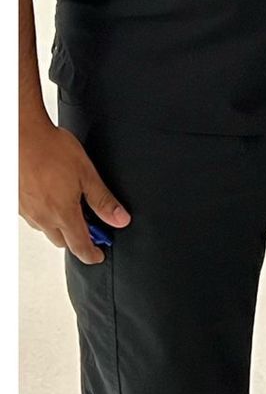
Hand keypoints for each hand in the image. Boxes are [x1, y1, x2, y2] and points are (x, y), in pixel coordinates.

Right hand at [19, 115, 128, 264]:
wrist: (22, 137)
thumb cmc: (52, 151)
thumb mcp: (87, 174)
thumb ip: (103, 200)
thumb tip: (120, 219)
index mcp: (62, 213)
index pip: (79, 245)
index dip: (91, 254)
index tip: (99, 256)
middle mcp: (42, 217)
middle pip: (62, 240)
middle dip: (78, 238)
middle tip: (94, 227)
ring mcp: (27, 211)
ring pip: (46, 229)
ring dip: (61, 226)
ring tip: (75, 208)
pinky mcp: (17, 203)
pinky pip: (34, 217)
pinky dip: (47, 214)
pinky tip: (54, 198)